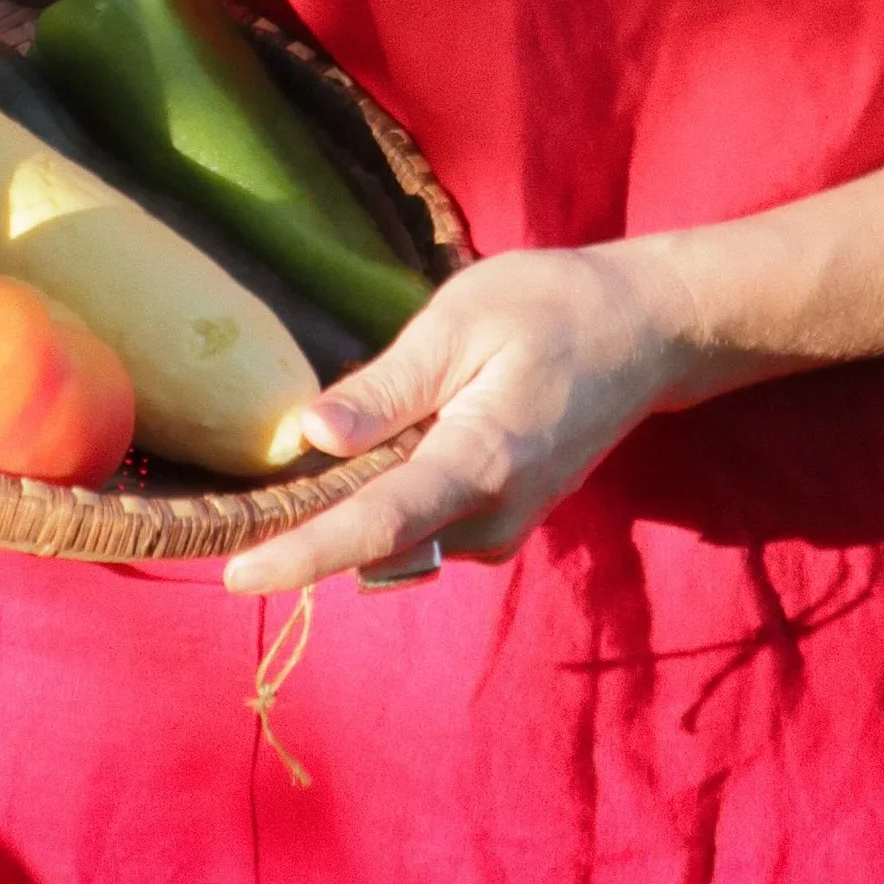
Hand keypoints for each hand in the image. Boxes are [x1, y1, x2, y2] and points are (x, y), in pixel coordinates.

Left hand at [222, 237, 701, 595]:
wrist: (646, 332)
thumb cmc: (550, 308)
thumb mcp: (460, 322)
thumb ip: (386, 389)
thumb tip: (309, 436)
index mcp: (480, 463)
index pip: (376, 527)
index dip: (302, 555)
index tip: (237, 576)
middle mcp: (494, 517)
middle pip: (378, 546)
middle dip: (309, 532)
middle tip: (246, 500)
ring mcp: (506, 528)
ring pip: (399, 544)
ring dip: (350, 514)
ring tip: (324, 452)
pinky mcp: (507, 523)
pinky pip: (427, 532)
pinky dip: (388, 506)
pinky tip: (382, 450)